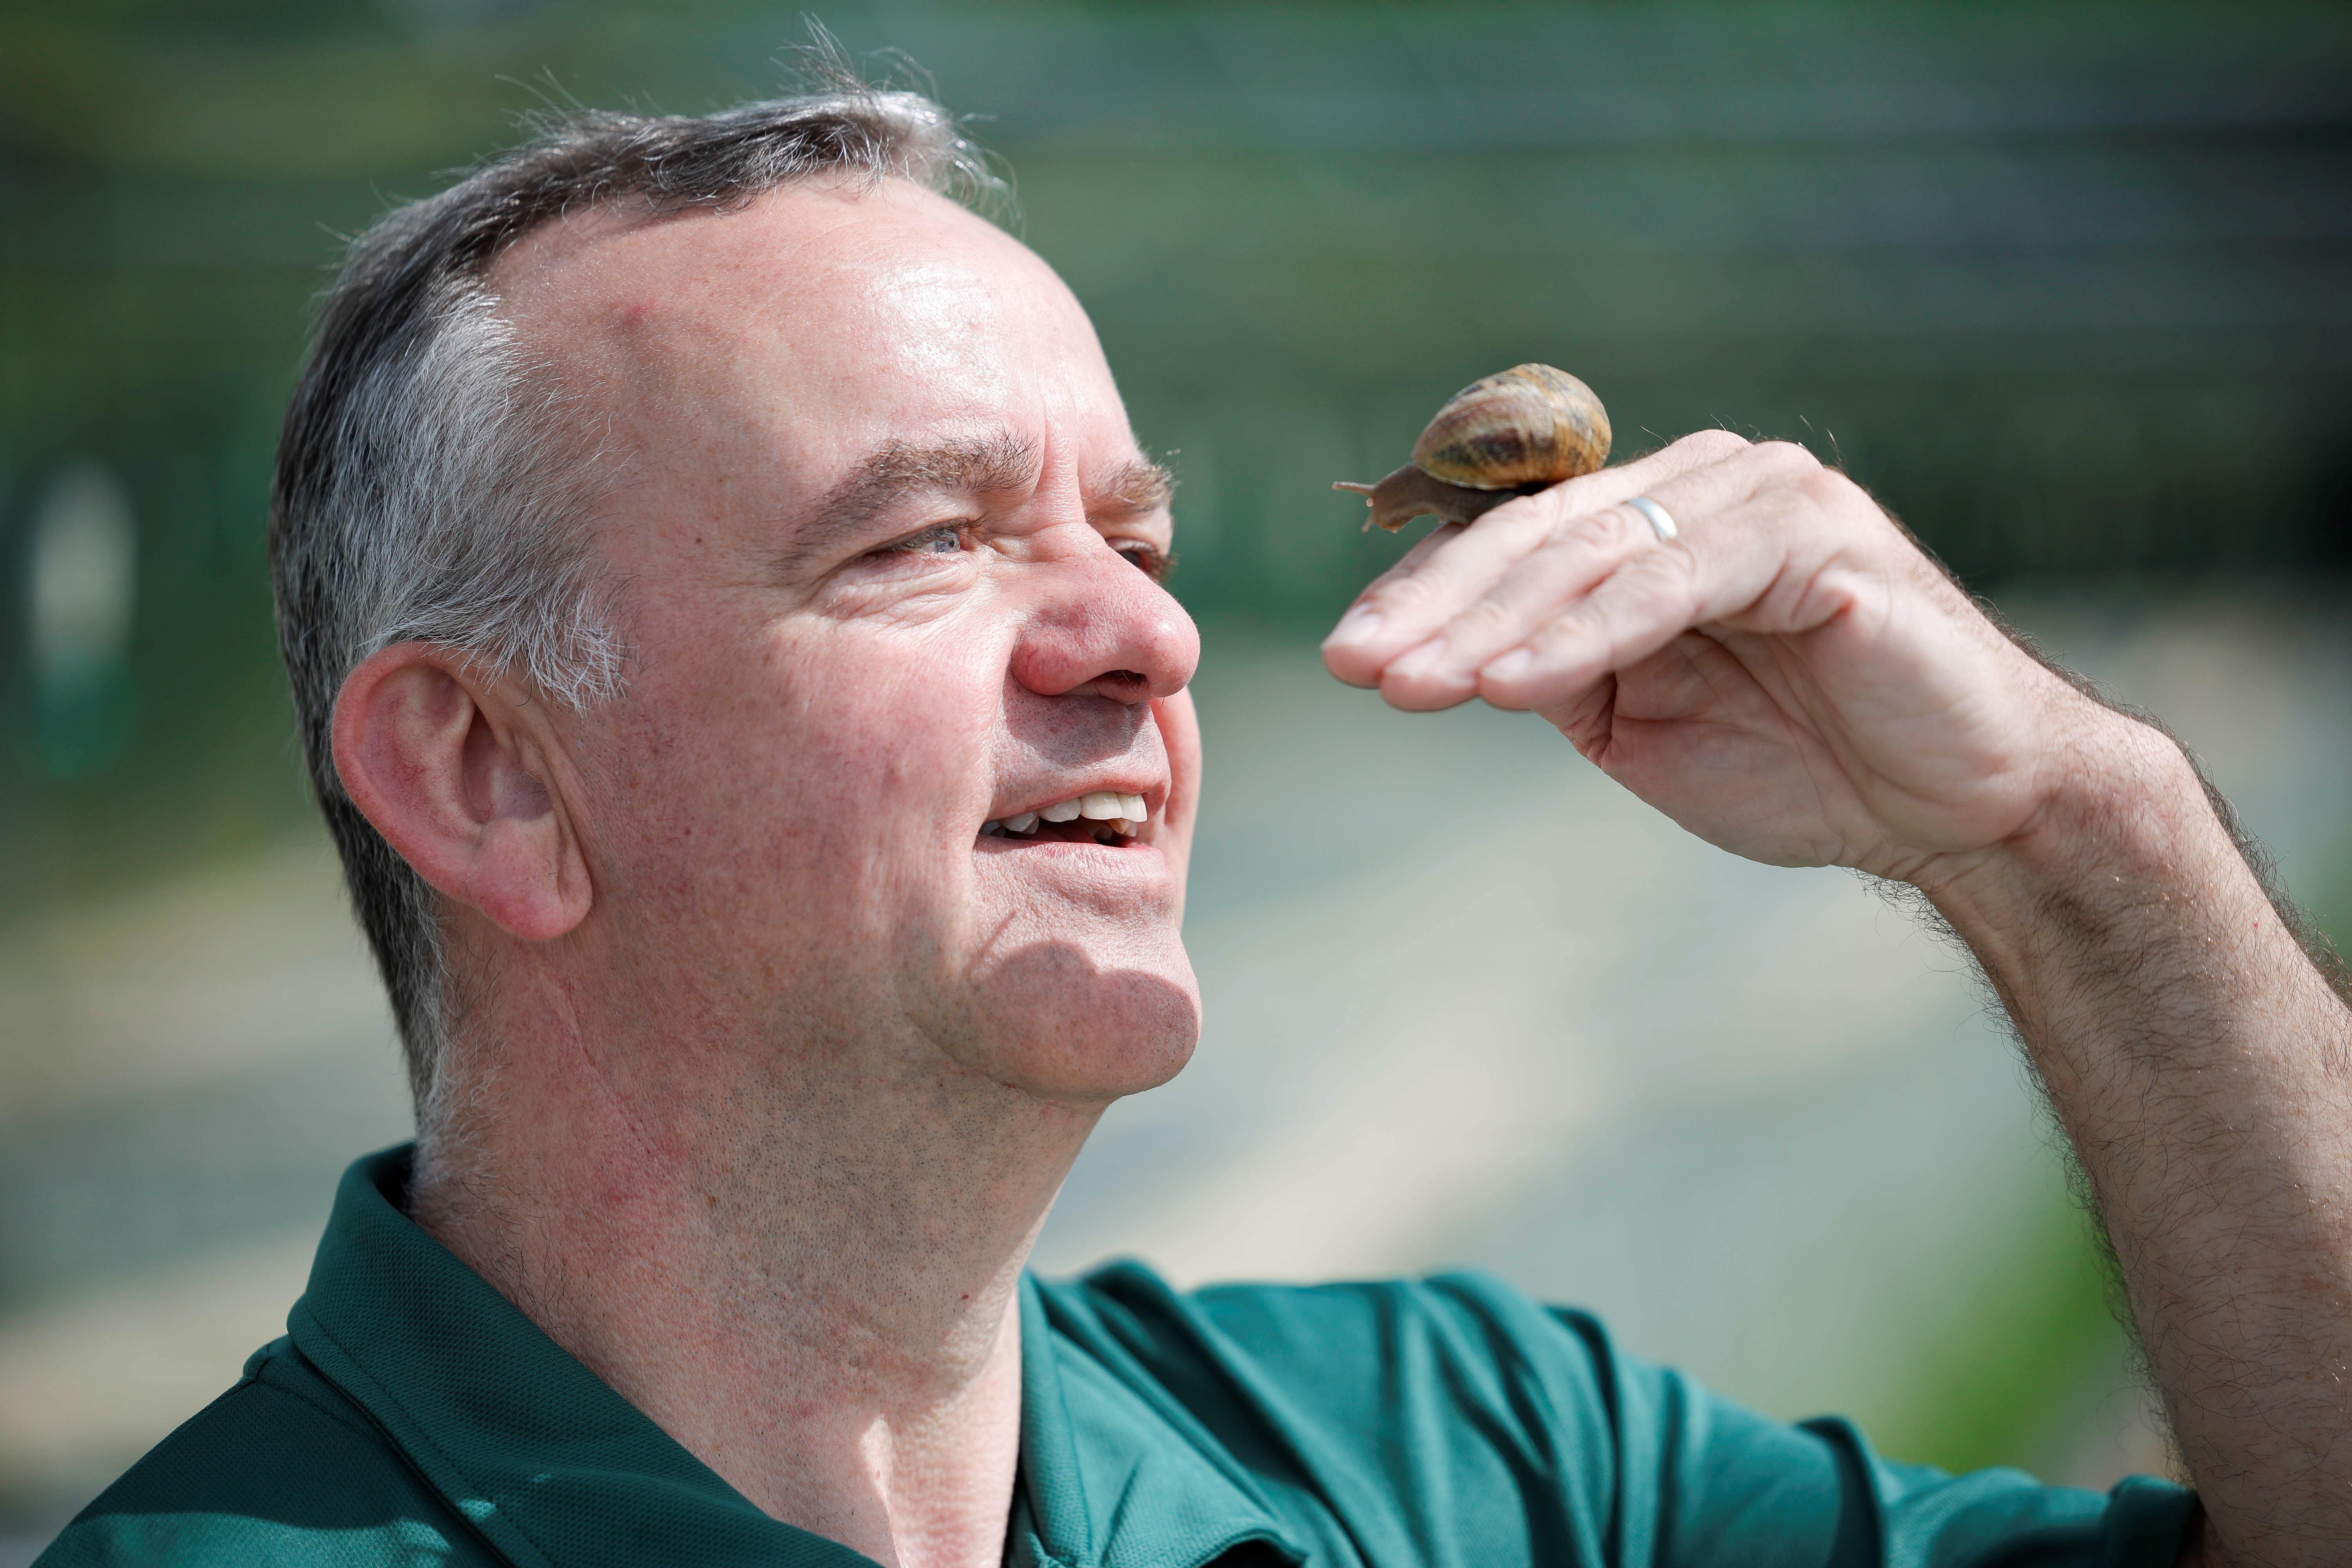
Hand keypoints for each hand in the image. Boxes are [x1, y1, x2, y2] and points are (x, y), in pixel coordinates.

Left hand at [1321, 432, 2103, 881]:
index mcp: (1657, 521)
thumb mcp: (1643, 724)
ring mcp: (1762, 496)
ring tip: (1411, 685)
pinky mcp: (1813, 534)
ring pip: (1590, 556)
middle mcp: (1703, 485)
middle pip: (1536, 539)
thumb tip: (1456, 659)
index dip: (1426, 599)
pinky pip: (1670, 583)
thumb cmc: (1805, 764)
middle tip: (1353, 666)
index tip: (1347, 657)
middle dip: (1437, 610)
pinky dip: (1583, 635)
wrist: (1959, 807)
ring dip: (1490, 627)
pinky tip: (1510, 687)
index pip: (1516, 545)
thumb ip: (1564, 674)